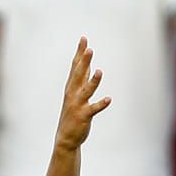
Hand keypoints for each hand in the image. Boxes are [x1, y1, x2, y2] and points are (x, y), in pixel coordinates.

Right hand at [54, 38, 110, 153]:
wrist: (66, 137)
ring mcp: (78, 105)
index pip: (76, 66)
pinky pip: (94, 109)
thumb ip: (82, 79)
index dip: (80, 53)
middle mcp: (73, 94)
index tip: (84, 39)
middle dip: (84, 62)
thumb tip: (88, 64)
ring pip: (86, 91)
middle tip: (89, 49)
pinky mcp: (84, 116)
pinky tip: (109, 99)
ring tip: (100, 71)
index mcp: (71, 87)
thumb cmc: (73, 113)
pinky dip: (101, 104)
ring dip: (93, 81)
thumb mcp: (76, 93)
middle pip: (79, 75)